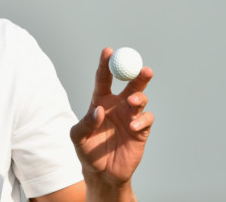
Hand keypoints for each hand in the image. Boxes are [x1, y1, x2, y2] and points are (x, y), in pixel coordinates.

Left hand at [70, 48, 153, 197]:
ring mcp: (130, 117)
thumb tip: (100, 110)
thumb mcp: (78, 137)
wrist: (102, 173)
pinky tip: (133, 128)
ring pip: (141, 98)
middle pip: (130, 83)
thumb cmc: (87, 151)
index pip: (103, 78)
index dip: (106, 63)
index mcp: (100, 101)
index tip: (108, 51)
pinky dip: (142, 120)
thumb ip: (86, 122)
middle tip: (144, 69)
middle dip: (137, 74)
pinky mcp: (141, 130)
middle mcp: (117, 105)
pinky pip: (147, 119)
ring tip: (132, 103)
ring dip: (139, 97)